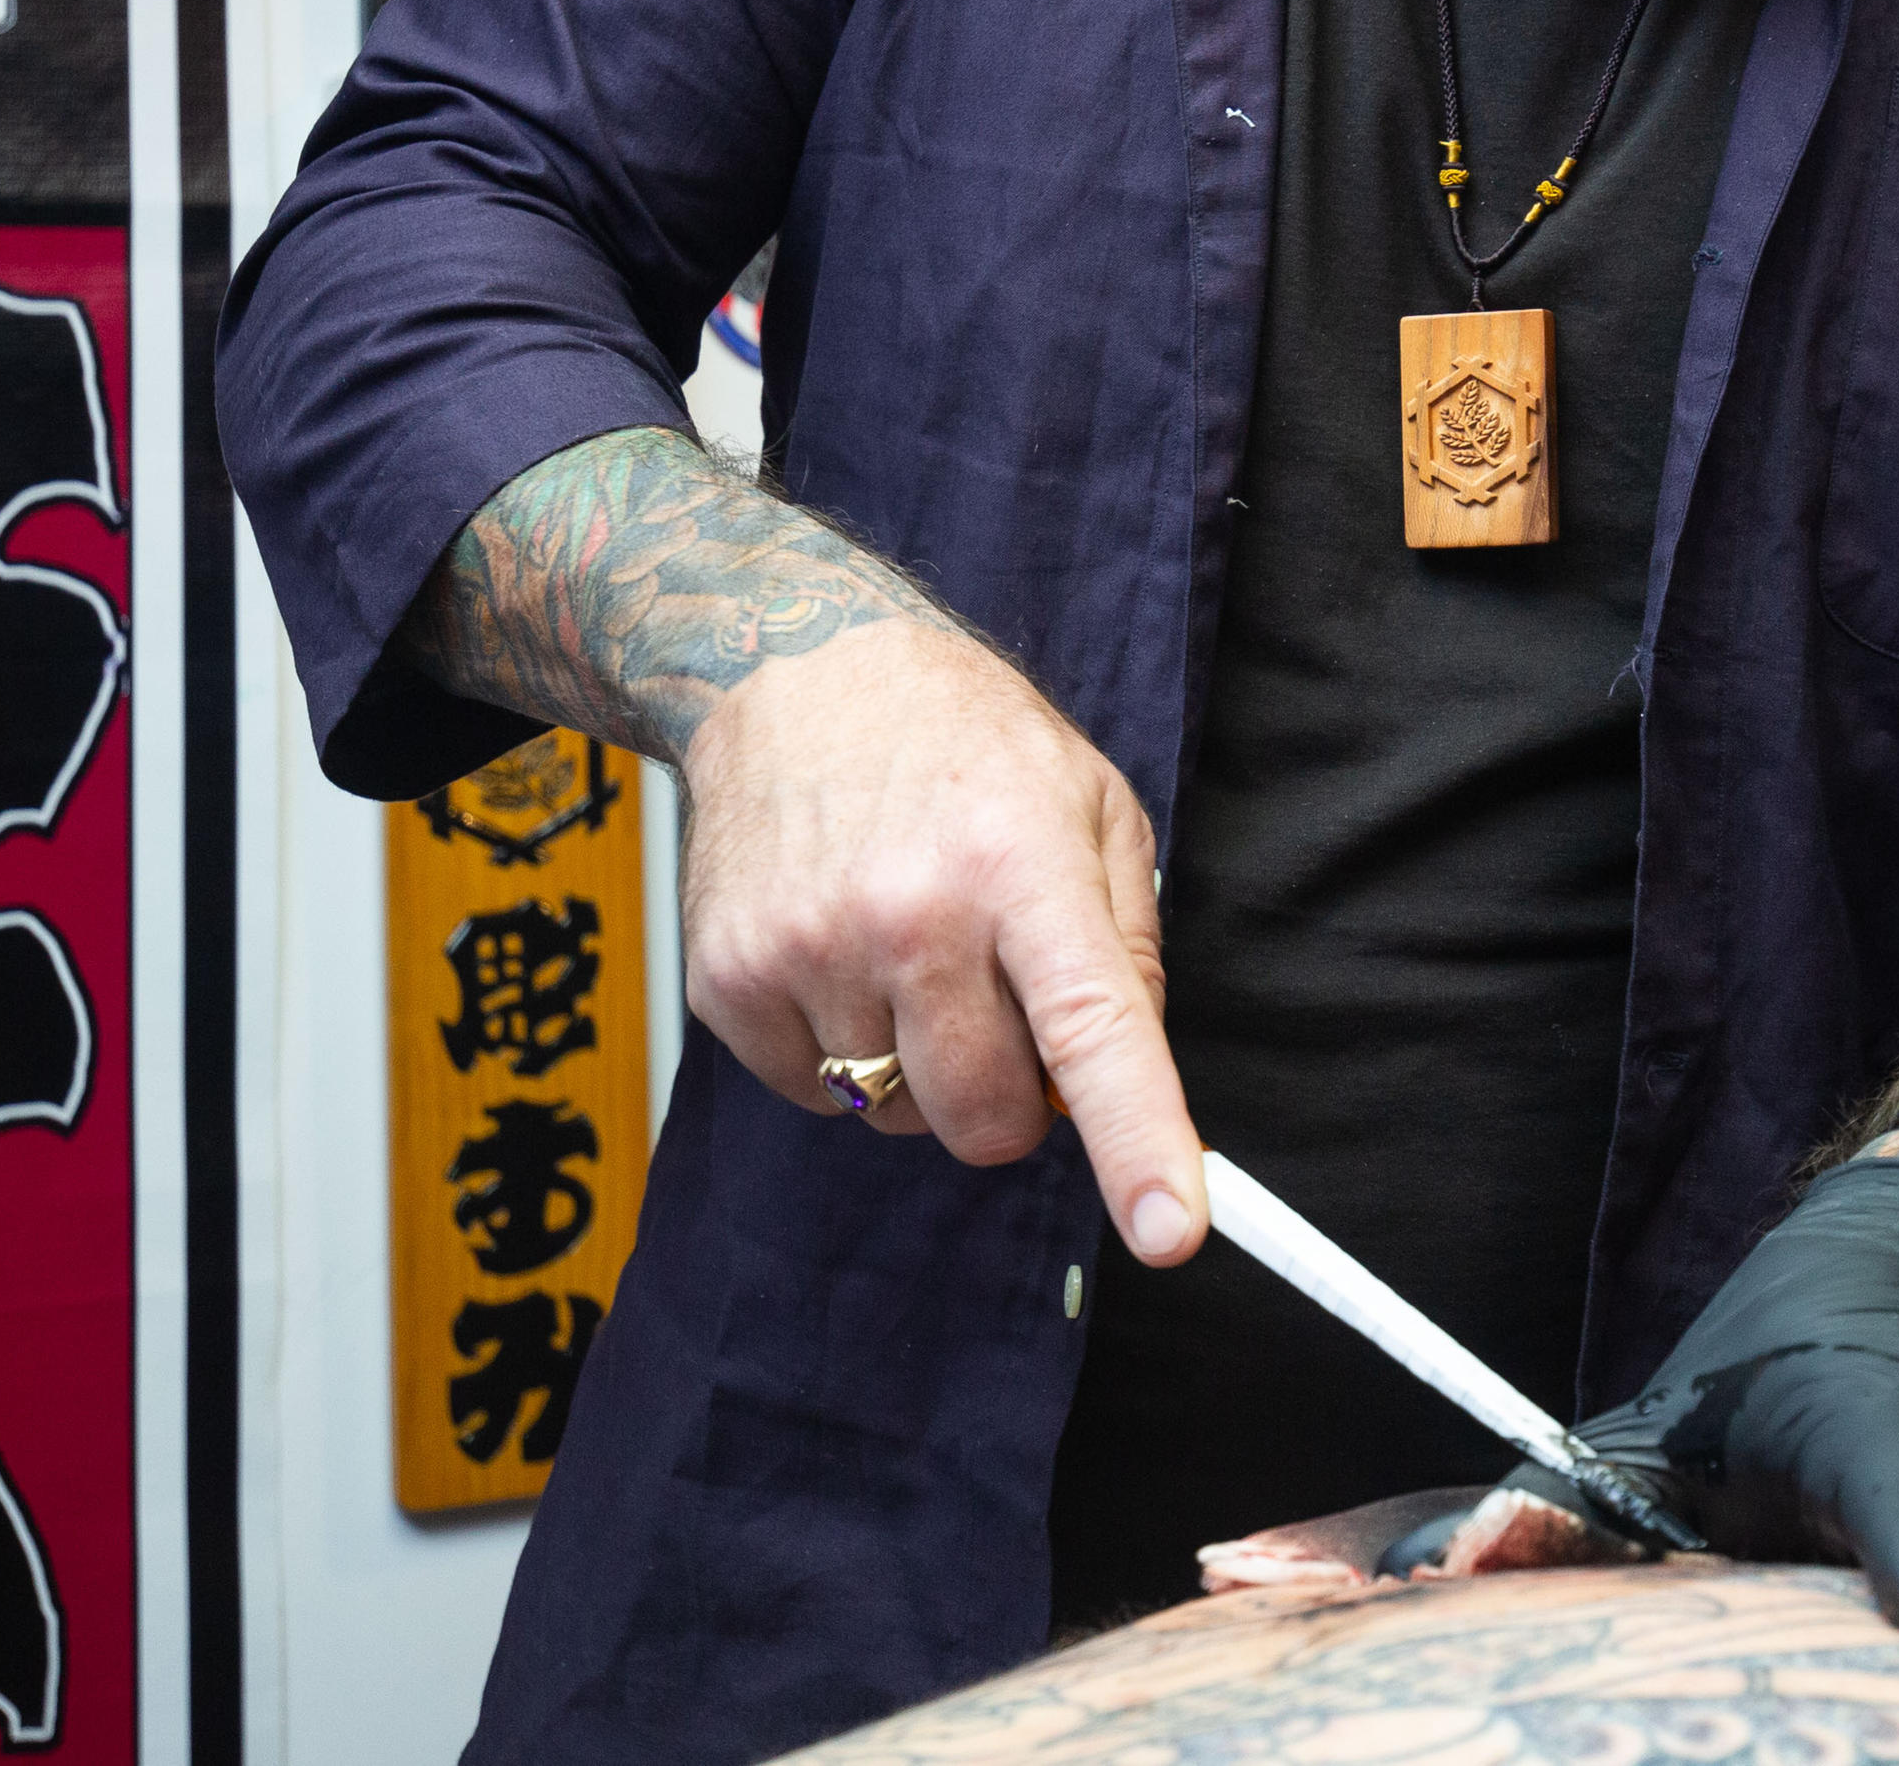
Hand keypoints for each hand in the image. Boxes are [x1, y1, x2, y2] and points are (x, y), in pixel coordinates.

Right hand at [669, 611, 1208, 1265]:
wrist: (791, 668)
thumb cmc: (962, 742)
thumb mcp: (1089, 803)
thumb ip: (1127, 945)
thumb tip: (1129, 1080)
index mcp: (1021, 864)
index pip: (1093, 1028)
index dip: (1137, 1141)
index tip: (1171, 1231)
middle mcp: (910, 911)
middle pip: (986, 1117)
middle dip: (1008, 1097)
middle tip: (997, 1003)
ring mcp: (807, 949)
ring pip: (896, 1115)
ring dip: (917, 1064)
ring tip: (907, 947)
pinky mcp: (727, 980)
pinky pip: (813, 1095)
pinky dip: (838, 1053)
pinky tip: (841, 955)